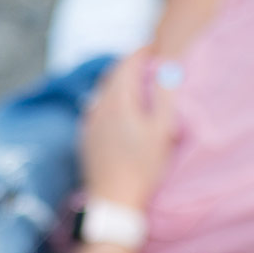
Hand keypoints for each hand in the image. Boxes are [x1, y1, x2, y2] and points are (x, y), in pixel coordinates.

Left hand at [81, 49, 178, 208]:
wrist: (114, 203)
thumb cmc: (143, 169)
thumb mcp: (162, 132)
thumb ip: (165, 97)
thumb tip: (167, 70)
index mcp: (118, 102)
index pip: (127, 64)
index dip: (142, 53)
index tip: (155, 50)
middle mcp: (98, 108)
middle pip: (113, 75)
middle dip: (130, 66)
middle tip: (148, 65)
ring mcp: (89, 123)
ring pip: (103, 92)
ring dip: (119, 85)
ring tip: (137, 88)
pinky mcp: (86, 138)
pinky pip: (97, 109)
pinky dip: (110, 102)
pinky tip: (121, 113)